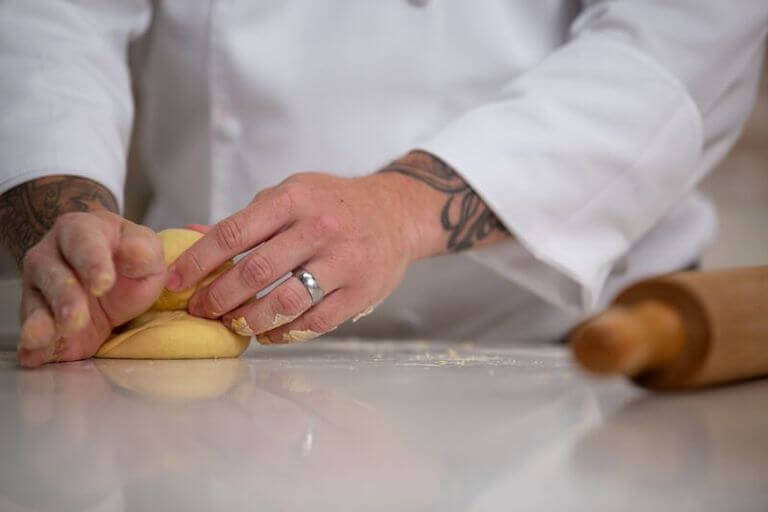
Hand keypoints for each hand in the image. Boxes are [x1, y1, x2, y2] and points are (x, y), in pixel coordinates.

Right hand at [17, 211, 165, 367]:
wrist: (113, 280)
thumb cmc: (129, 260)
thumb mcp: (146, 251)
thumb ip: (143, 250)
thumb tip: (135, 251)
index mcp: (80, 230)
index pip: (82, 242)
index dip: (92, 262)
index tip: (103, 284)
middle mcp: (50, 255)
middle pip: (51, 273)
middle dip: (63, 297)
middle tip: (75, 318)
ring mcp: (39, 287)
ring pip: (35, 303)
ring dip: (41, 322)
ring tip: (41, 337)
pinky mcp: (38, 318)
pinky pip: (32, 332)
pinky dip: (32, 346)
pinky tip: (32, 355)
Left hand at [167, 171, 424, 343]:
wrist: (396, 214)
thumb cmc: (334, 204)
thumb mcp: (292, 194)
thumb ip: (247, 218)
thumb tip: (191, 234)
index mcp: (293, 199)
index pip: (234, 234)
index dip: (198, 262)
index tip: (174, 282)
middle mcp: (319, 228)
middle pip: (255, 272)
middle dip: (219, 298)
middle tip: (201, 311)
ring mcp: (343, 261)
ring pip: (284, 302)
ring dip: (249, 320)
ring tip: (234, 324)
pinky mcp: (360, 291)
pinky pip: (314, 322)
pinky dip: (284, 333)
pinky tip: (268, 333)